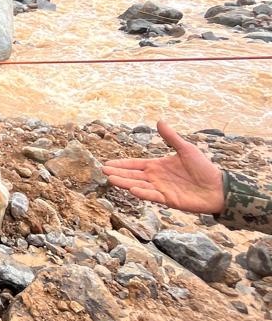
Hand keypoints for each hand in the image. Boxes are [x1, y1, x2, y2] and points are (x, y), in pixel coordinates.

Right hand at [102, 120, 224, 213]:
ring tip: (111, 179)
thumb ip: (171, 137)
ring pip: (139, 185)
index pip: (135, 165)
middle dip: (118, 173)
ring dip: (125, 183)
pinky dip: (143, 193)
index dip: (121, 164)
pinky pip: (153, 196)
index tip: (107, 164)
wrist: (218, 187)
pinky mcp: (169, 200)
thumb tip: (160, 120)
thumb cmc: (203, 168)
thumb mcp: (186, 149)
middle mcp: (156, 178)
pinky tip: (132, 189)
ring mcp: (161, 190)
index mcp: (158, 166)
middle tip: (103, 172)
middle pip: (133, 175)